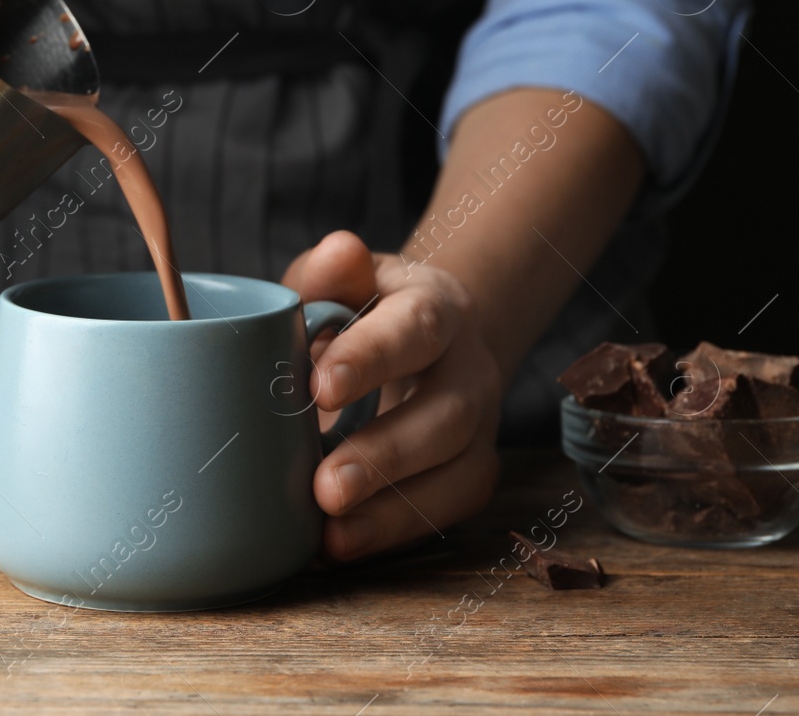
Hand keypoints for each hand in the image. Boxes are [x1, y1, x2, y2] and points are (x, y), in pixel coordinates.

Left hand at [281, 230, 501, 561]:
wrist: (420, 339)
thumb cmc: (360, 309)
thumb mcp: (342, 280)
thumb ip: (330, 271)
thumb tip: (337, 251)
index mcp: (437, 307)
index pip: (415, 327)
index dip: (371, 357)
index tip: (319, 387)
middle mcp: (470, 368)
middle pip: (447, 414)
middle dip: (387, 454)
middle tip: (325, 486)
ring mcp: (479, 424)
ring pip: (458, 472)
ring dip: (394, 508)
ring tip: (331, 532)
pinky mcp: (470, 471)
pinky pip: (447, 508)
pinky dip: (394, 531)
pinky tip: (341, 546)